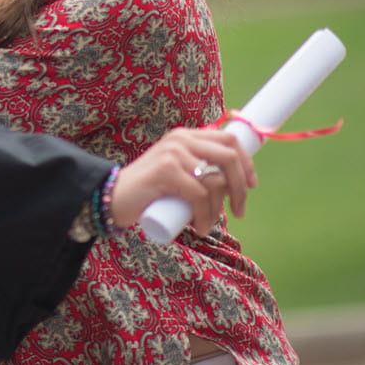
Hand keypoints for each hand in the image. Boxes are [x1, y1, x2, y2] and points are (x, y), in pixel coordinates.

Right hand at [109, 128, 255, 234]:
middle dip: (241, 187)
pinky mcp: (167, 170)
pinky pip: (200, 195)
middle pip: (229, 156)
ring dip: (217, 210)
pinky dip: (204, 216)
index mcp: (186, 136)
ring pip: (215, 182)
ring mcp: (173, 153)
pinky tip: (199, 227)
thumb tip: (236, 185)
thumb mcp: (179, 175)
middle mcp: (181, 139)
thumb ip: (199, 171)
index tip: (252, 186)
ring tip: (206, 225)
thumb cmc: (149, 192)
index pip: (229, 140)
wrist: (113, 198)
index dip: (247, 163)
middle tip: (239, 210)